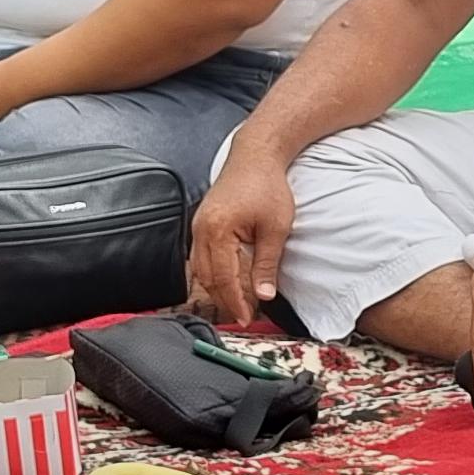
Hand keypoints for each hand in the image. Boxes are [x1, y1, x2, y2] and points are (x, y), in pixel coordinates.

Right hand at [190, 153, 296, 326]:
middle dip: (225, 299)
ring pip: (200, 270)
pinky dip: (212, 273)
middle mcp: (201, 230)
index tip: (246, 318)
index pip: (224, 279)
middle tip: (243, 315)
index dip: (235, 302)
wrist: (255, 156)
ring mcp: (198, 227)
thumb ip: (267, 264)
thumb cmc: (267, 186)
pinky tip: (228, 280)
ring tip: (237, 302)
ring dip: (217, 288)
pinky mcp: (201, 224)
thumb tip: (264, 295)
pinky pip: (200, 257)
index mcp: (218, 231)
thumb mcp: (275, 228)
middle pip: (207, 278)